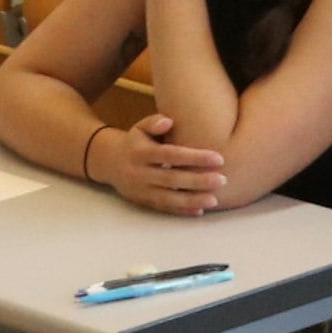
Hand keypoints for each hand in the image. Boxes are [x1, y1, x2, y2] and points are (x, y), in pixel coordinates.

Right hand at [92, 109, 227, 214]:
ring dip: (191, 200)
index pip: (170, 155)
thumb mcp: (140, 128)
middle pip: (171, 179)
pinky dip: (180, 211)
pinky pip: (162, 208)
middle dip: (197, 181)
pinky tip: (199, 212)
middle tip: (223, 180)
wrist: (108, 163)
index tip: (219, 158)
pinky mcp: (142, 201)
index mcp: (141, 152)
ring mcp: (140, 190)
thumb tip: (168, 121)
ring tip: (215, 200)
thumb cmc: (135, 142)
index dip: (194, 157)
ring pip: (167, 198)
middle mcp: (140, 173)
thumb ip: (154, 122)